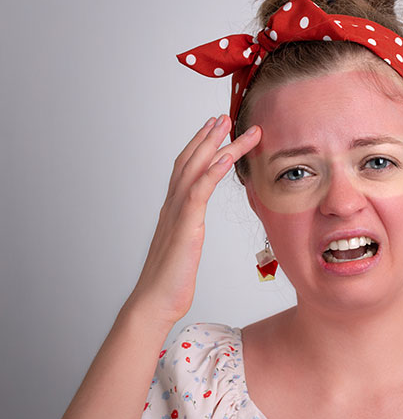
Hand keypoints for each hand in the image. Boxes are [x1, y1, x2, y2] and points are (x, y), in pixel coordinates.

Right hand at [126, 116, 260, 324]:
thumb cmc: (170, 280)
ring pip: (196, 170)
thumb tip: (193, 227)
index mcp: (175, 210)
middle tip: (225, 116)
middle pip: (191, 161)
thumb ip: (188, 230)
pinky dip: (213, 172)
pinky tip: (226, 158)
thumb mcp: (184, 248)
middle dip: (208, 137)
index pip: (187, 169)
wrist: (155, 302)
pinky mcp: (186, 227)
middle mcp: (173, 206)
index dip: (200, 146)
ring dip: (215, 145)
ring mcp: (178, 214)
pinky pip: (199, 192)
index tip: (214, 129)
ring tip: (231, 127)